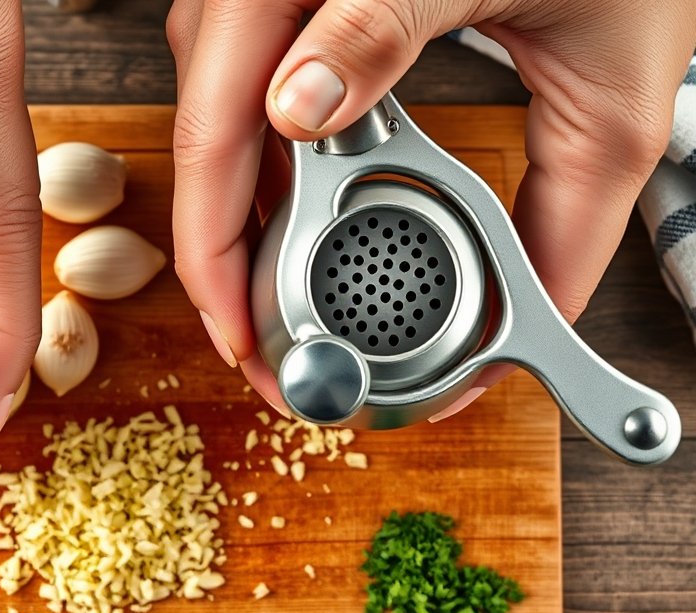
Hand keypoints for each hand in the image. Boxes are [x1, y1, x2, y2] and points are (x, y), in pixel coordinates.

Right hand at [167, 0, 695, 416]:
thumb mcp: (609, 68)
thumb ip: (548, 194)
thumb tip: (472, 295)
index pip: (232, 130)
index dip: (220, 255)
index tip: (248, 337)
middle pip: (203, 126)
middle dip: (216, 253)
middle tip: (254, 343)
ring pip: (208, 102)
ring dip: (230, 207)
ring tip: (267, 292)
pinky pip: (236, 76)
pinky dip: (254, 158)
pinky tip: (285, 209)